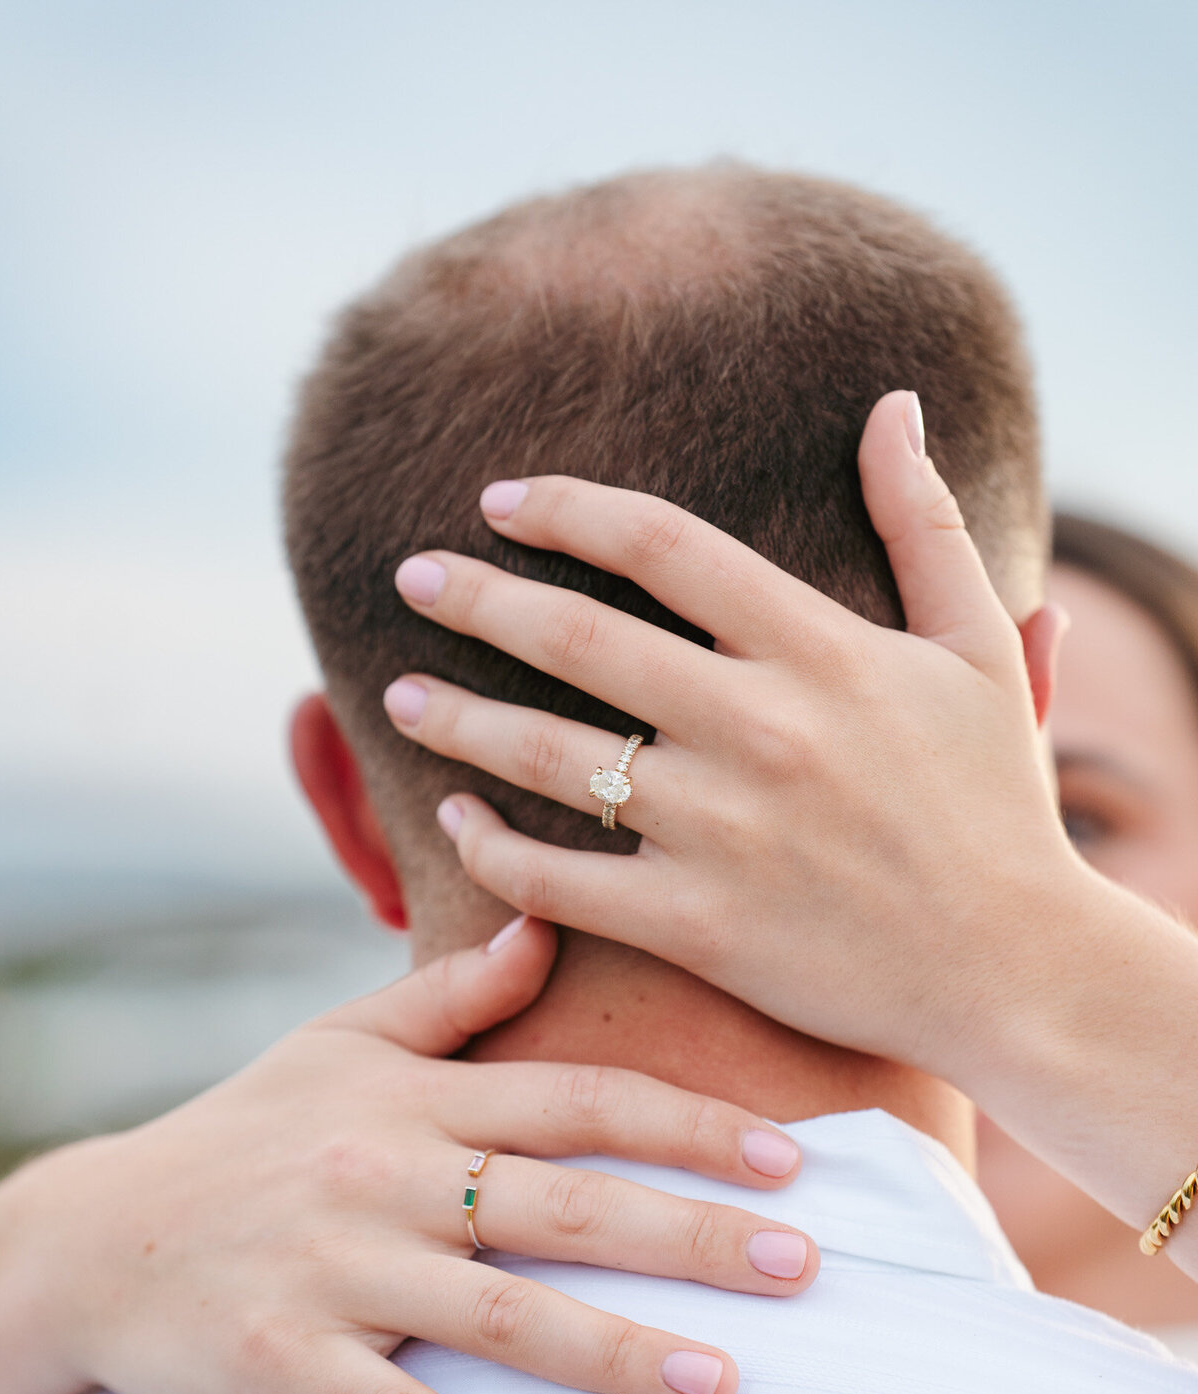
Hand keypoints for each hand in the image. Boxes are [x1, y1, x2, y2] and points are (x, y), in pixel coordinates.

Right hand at [0, 917, 815, 1393]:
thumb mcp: (339, 1043)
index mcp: (415, 1100)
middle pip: (563, 1205)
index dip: (688, 1126)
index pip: (576, 1102)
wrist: (97, 1236)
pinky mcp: (284, 1362)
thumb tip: (545, 925)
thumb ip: (452, 994)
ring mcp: (336, 1272)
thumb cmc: (245, 1132)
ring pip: (497, 1316)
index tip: (790, 1160)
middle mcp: (387, 1177)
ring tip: (721, 1386)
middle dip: (688, 1235)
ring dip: (614, 1352)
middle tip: (803, 1267)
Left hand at [383, 392, 1197, 1255]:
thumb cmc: (996, 806)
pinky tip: (453, 817)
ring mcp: (721, 831)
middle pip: (579, 638)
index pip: (663, 545)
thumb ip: (927, 524)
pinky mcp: (697, 925)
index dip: (568, 509)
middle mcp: (760, 728)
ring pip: (549, 756)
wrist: (1015, 971)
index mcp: (821, 650)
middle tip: (411, 575)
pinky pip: (560, 881)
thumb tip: (895, 406)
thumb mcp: (980, 649)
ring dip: (456, 718)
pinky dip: (492, 848)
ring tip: (394, 694)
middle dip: (477, 597)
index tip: (500, 498)